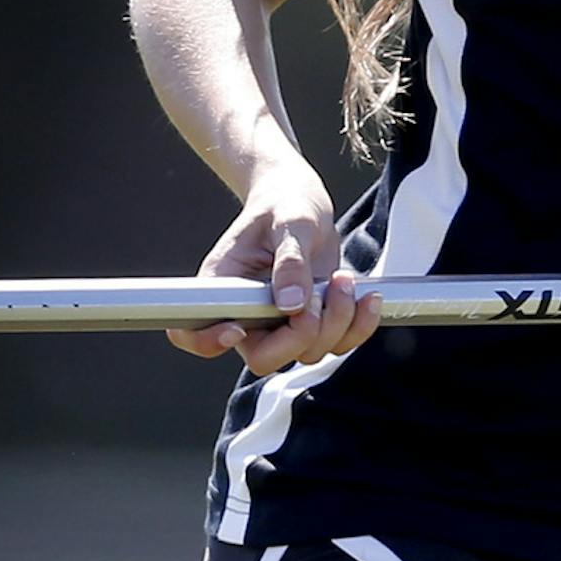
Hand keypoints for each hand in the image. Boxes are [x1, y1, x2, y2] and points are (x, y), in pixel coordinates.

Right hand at [166, 158, 383, 375]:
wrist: (302, 203)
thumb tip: (291, 304)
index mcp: (222, 286)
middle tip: (319, 295)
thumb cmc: (284, 204)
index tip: (238, 329)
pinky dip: (357, 327)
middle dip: (301, 335)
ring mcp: (279, 324)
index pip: (195, 332)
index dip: (211, 342)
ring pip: (307, 353)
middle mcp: (247, 313)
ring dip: (336, 322)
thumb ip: (291, 261)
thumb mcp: (289, 222)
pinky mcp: (311, 324)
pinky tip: (365, 297)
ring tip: (342, 278)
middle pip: (265, 358)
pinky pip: (336, 345)